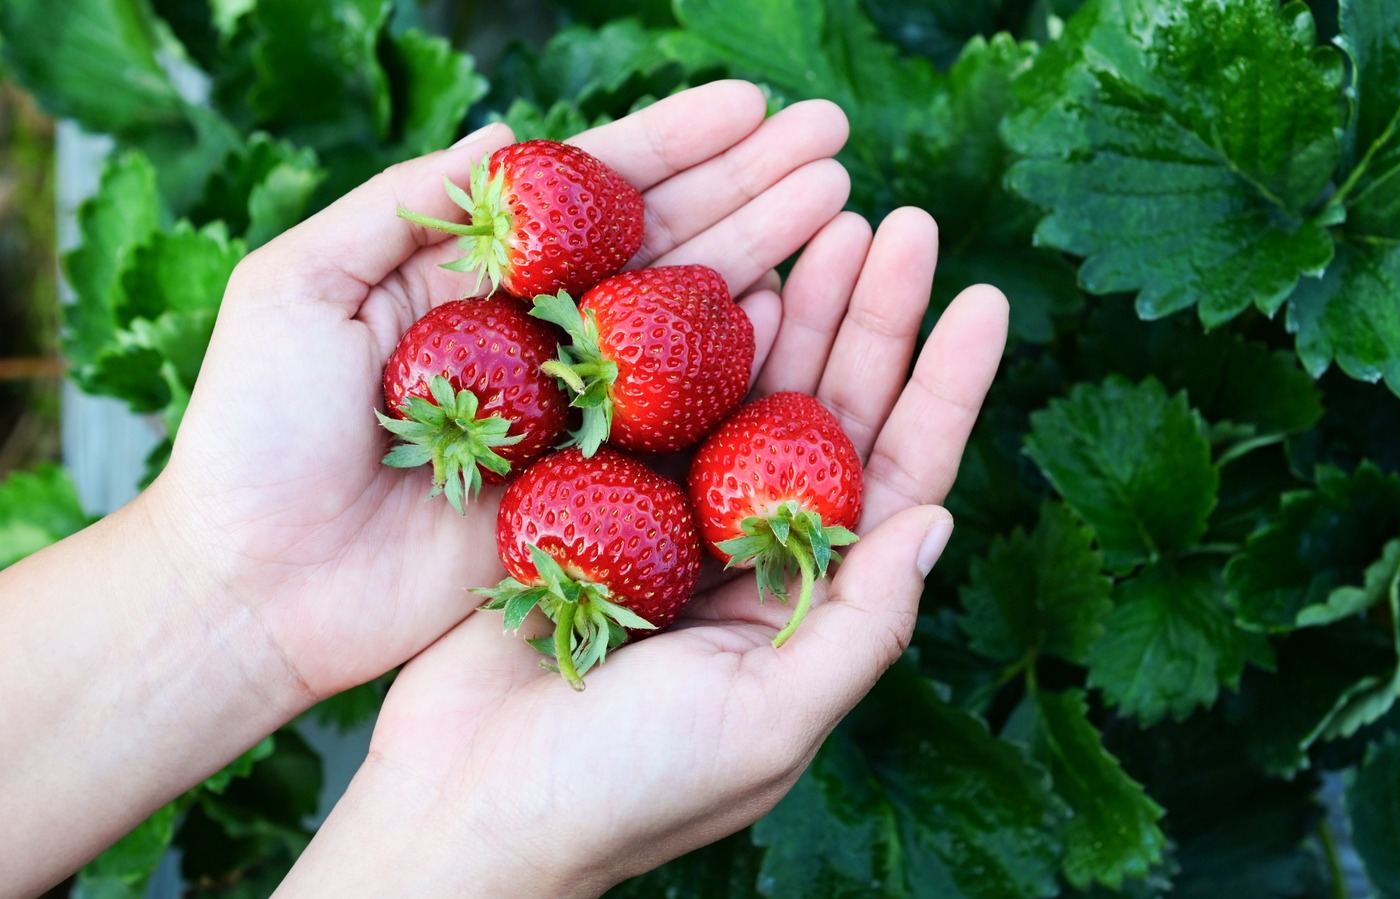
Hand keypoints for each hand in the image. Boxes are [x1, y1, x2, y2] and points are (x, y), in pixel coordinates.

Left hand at [145, 80, 852, 698]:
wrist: (257, 585)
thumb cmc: (255, 433)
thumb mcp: (295, 289)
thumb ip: (396, 208)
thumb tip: (503, 130)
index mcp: (477, 272)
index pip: (591, 190)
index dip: (675, 143)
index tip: (753, 105)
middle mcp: (542, 331)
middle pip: (663, 239)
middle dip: (750, 184)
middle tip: (834, 139)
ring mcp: (575, 409)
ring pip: (687, 316)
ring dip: (767, 254)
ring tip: (838, 202)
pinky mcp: (593, 484)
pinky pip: (681, 418)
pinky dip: (740, 364)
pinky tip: (799, 309)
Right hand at [277, 209, 1009, 896]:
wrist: (464, 811)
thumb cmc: (622, 793)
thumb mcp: (766, 722)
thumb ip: (858, 625)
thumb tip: (941, 519)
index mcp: (810, 602)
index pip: (898, 478)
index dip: (944, 388)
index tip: (985, 298)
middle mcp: (754, 550)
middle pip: (831, 413)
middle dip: (872, 319)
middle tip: (905, 222)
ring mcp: (674, 519)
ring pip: (750, 392)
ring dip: (794, 307)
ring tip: (830, 221)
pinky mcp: (594, 499)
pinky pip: (654, 401)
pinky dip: (687, 338)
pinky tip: (726, 275)